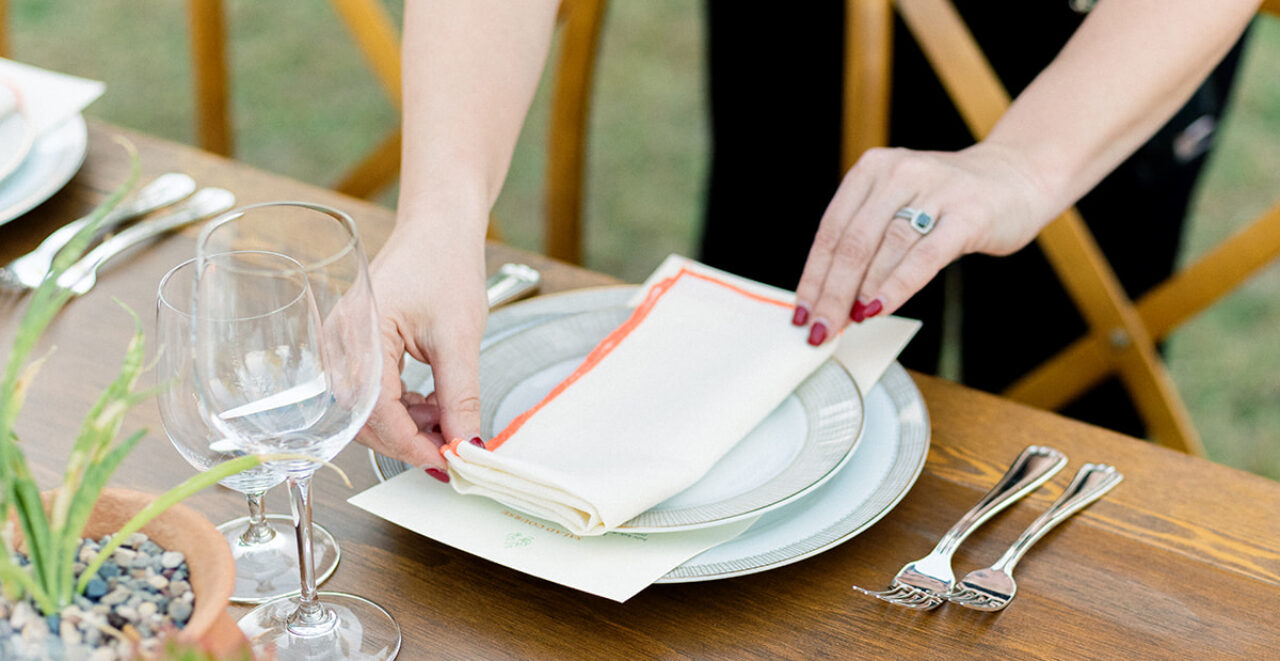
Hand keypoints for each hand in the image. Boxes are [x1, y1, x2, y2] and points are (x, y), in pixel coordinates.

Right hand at [355, 222, 487, 475]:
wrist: (439, 228)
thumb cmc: (444, 264)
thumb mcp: (460, 337)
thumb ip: (460, 396)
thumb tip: (466, 444)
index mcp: (358, 335)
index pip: (375, 412)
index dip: (411, 444)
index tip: (447, 460)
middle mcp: (339, 344)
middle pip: (363, 419)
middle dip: (409, 440)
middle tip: (453, 447)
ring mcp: (344, 347)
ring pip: (368, 412)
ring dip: (408, 427)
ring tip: (449, 422)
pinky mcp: (357, 349)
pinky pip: (373, 395)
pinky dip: (404, 409)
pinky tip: (434, 406)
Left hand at [793, 142, 1055, 341]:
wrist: (1015, 179)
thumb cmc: (947, 202)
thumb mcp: (898, 206)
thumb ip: (867, 241)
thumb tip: (830, 298)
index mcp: (872, 169)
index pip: (831, 230)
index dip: (813, 276)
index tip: (801, 313)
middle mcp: (899, 172)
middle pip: (852, 243)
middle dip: (830, 293)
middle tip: (819, 329)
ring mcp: (934, 190)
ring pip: (884, 249)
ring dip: (858, 293)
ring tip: (844, 324)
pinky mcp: (967, 214)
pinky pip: (923, 256)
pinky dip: (896, 286)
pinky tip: (878, 308)